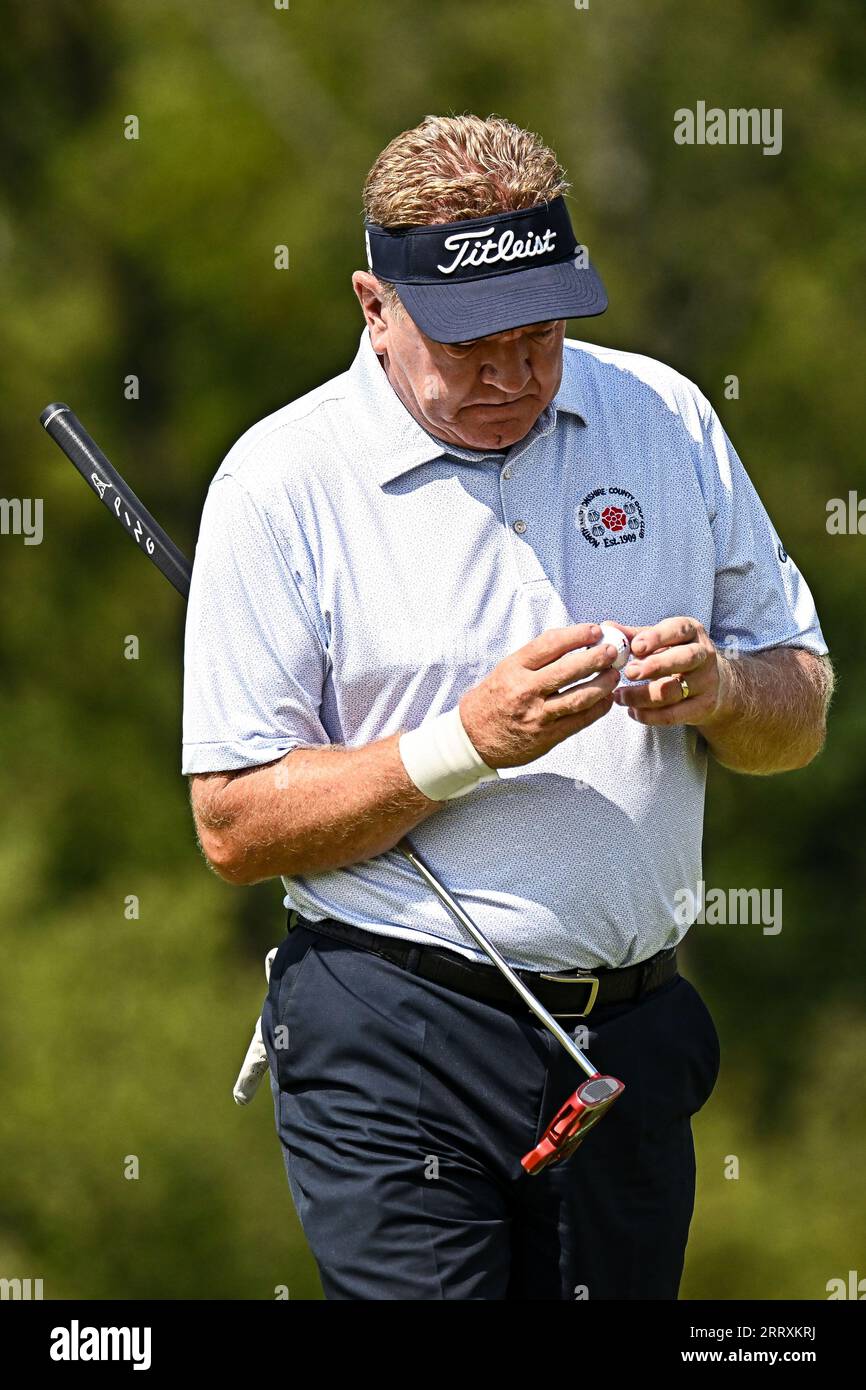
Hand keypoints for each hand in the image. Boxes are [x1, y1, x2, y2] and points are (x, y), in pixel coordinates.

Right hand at [459, 623, 621, 767]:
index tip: (594, 630)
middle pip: (569, 670)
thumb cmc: (492, 700)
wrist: (473, 738)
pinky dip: (597, 709)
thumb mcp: (505, 670)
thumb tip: (573, 643)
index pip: (550, 644)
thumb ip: (536, 659)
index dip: (576, 635)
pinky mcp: (547, 736)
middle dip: (596, 658)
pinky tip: (606, 699)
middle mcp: (526, 690)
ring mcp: (537, 715)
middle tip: (612, 651)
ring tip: (614, 675)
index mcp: (514, 668)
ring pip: (579, 697)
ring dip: (602, 684)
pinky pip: (579, 721)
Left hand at [609, 616, 730, 725]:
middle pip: (684, 659)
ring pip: (674, 690)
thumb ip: (634, 635)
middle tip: (629, 672)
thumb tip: (607, 629)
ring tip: (620, 696)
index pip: (678, 630)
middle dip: (655, 666)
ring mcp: (705, 682)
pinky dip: (650, 715)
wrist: (713, 683)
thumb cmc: (676, 655)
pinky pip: (674, 714)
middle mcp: (703, 654)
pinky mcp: (702, 706)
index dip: (657, 637)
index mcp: (692, 632)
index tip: (635, 647)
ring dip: (642, 695)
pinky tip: (632, 711)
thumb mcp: (661, 640)